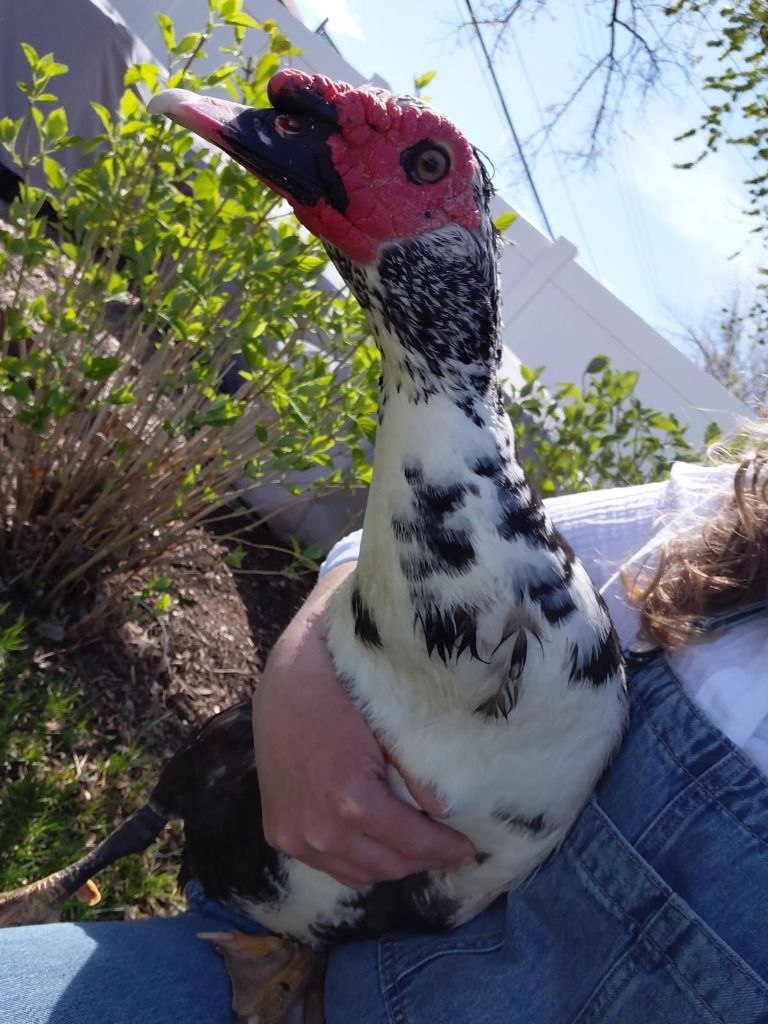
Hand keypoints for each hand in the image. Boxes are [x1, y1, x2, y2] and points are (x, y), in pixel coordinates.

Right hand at [252, 563, 475, 887]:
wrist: (289, 676)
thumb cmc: (345, 693)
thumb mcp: (390, 729)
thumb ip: (419, 775)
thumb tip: (447, 812)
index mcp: (352, 800)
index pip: (413, 844)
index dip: (445, 850)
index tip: (468, 851)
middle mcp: (319, 828)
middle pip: (387, 866)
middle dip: (422, 860)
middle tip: (448, 851)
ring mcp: (293, 834)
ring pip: (356, 874)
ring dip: (389, 864)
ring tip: (416, 849)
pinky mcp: (278, 831)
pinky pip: (326, 864)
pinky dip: (354, 860)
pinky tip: (374, 842)